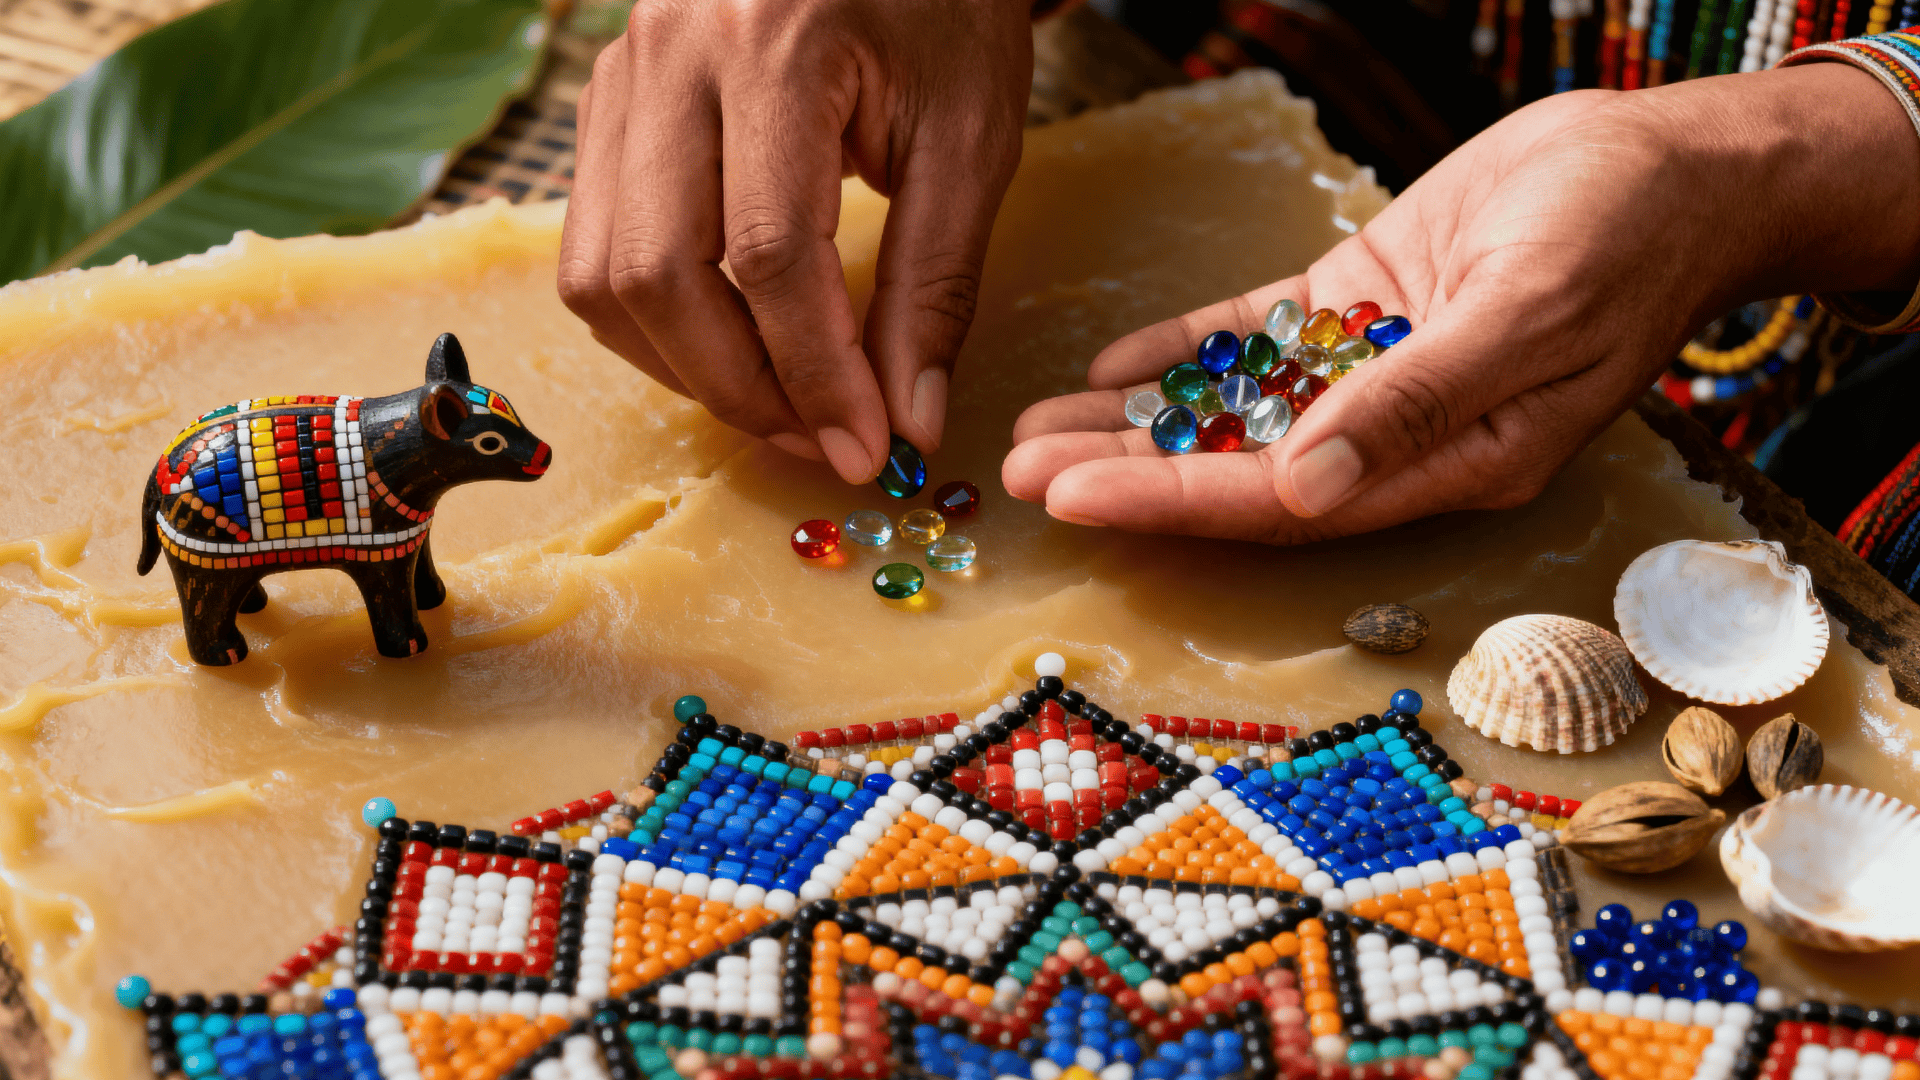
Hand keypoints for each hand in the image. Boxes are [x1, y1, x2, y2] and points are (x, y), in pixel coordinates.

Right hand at [559, 0, 1032, 481]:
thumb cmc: (943, 9)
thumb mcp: (970, 137)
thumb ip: (936, 285)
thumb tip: (906, 425)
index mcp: (773, 45)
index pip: (767, 254)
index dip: (814, 373)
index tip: (864, 449)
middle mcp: (670, 54)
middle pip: (658, 276)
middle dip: (741, 389)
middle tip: (821, 440)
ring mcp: (620, 74)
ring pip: (602, 276)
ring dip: (687, 369)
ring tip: (782, 401)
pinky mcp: (607, 101)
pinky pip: (596, 247)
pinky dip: (657, 322)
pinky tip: (734, 342)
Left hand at [1003, 64, 1919, 542]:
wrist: (1678, 163)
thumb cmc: (1627, 239)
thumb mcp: (1529, 317)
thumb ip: (1419, 404)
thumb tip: (1306, 487)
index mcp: (1448, 465)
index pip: (1283, 503)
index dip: (1173, 504)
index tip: (1076, 501)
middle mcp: (1400, 435)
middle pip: (1239, 468)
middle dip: (1129, 471)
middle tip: (1018, 468)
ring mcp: (1377, 371)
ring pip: (1236, 409)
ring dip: (1140, 420)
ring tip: (1038, 424)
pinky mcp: (1367, 305)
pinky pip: (1260, 339)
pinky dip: (1189, 352)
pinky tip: (1112, 364)